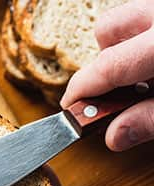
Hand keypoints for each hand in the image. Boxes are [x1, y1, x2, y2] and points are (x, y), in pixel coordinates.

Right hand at [60, 0, 153, 150]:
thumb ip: (152, 120)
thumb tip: (115, 135)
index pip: (108, 66)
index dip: (82, 91)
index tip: (69, 110)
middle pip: (108, 32)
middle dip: (105, 63)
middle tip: (121, 92)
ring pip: (127, 20)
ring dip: (125, 49)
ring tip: (145, 76)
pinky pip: (145, 20)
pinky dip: (143, 41)